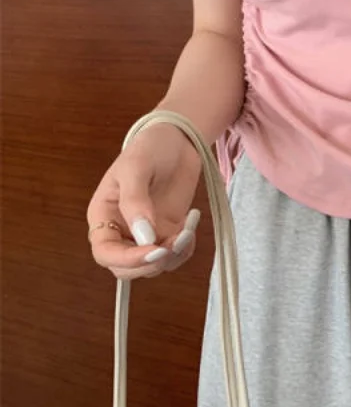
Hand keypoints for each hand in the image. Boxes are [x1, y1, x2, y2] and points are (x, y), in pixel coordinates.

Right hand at [87, 122, 202, 279]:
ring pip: (153, 266)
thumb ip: (136, 202)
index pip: (105, 253)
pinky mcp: (168, 230)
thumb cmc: (150, 147)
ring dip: (173, 256)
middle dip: (151, 264)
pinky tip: (191, 224)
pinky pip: (174, 254)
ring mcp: (146, 232)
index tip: (154, 252)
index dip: (126, 260)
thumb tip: (144, 238)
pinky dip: (186, 247)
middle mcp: (122, 229)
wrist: (179, 138)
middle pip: (126, 268)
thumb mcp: (136, 168)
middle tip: (174, 243)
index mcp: (104, 215)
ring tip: (187, 229)